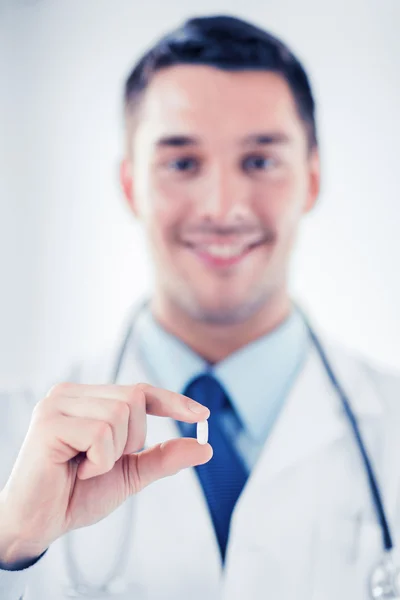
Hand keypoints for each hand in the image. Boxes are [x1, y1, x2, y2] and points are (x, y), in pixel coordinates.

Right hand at [0, 382, 210, 561]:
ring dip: (113, 453)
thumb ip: (163, 457)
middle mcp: (71, 393)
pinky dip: (99, 460)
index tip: (202, 413)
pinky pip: (101, 433)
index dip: (172, 400)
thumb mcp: (128, 473)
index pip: (139, 390)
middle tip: (102, 463)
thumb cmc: (76, 495)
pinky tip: (74, 470)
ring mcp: (58, 404)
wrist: (37, 525)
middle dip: (132, 439)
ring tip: (85, 467)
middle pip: (134, 399)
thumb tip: (204, 447)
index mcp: (88, 399)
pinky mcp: (49, 422)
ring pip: (120, 414)